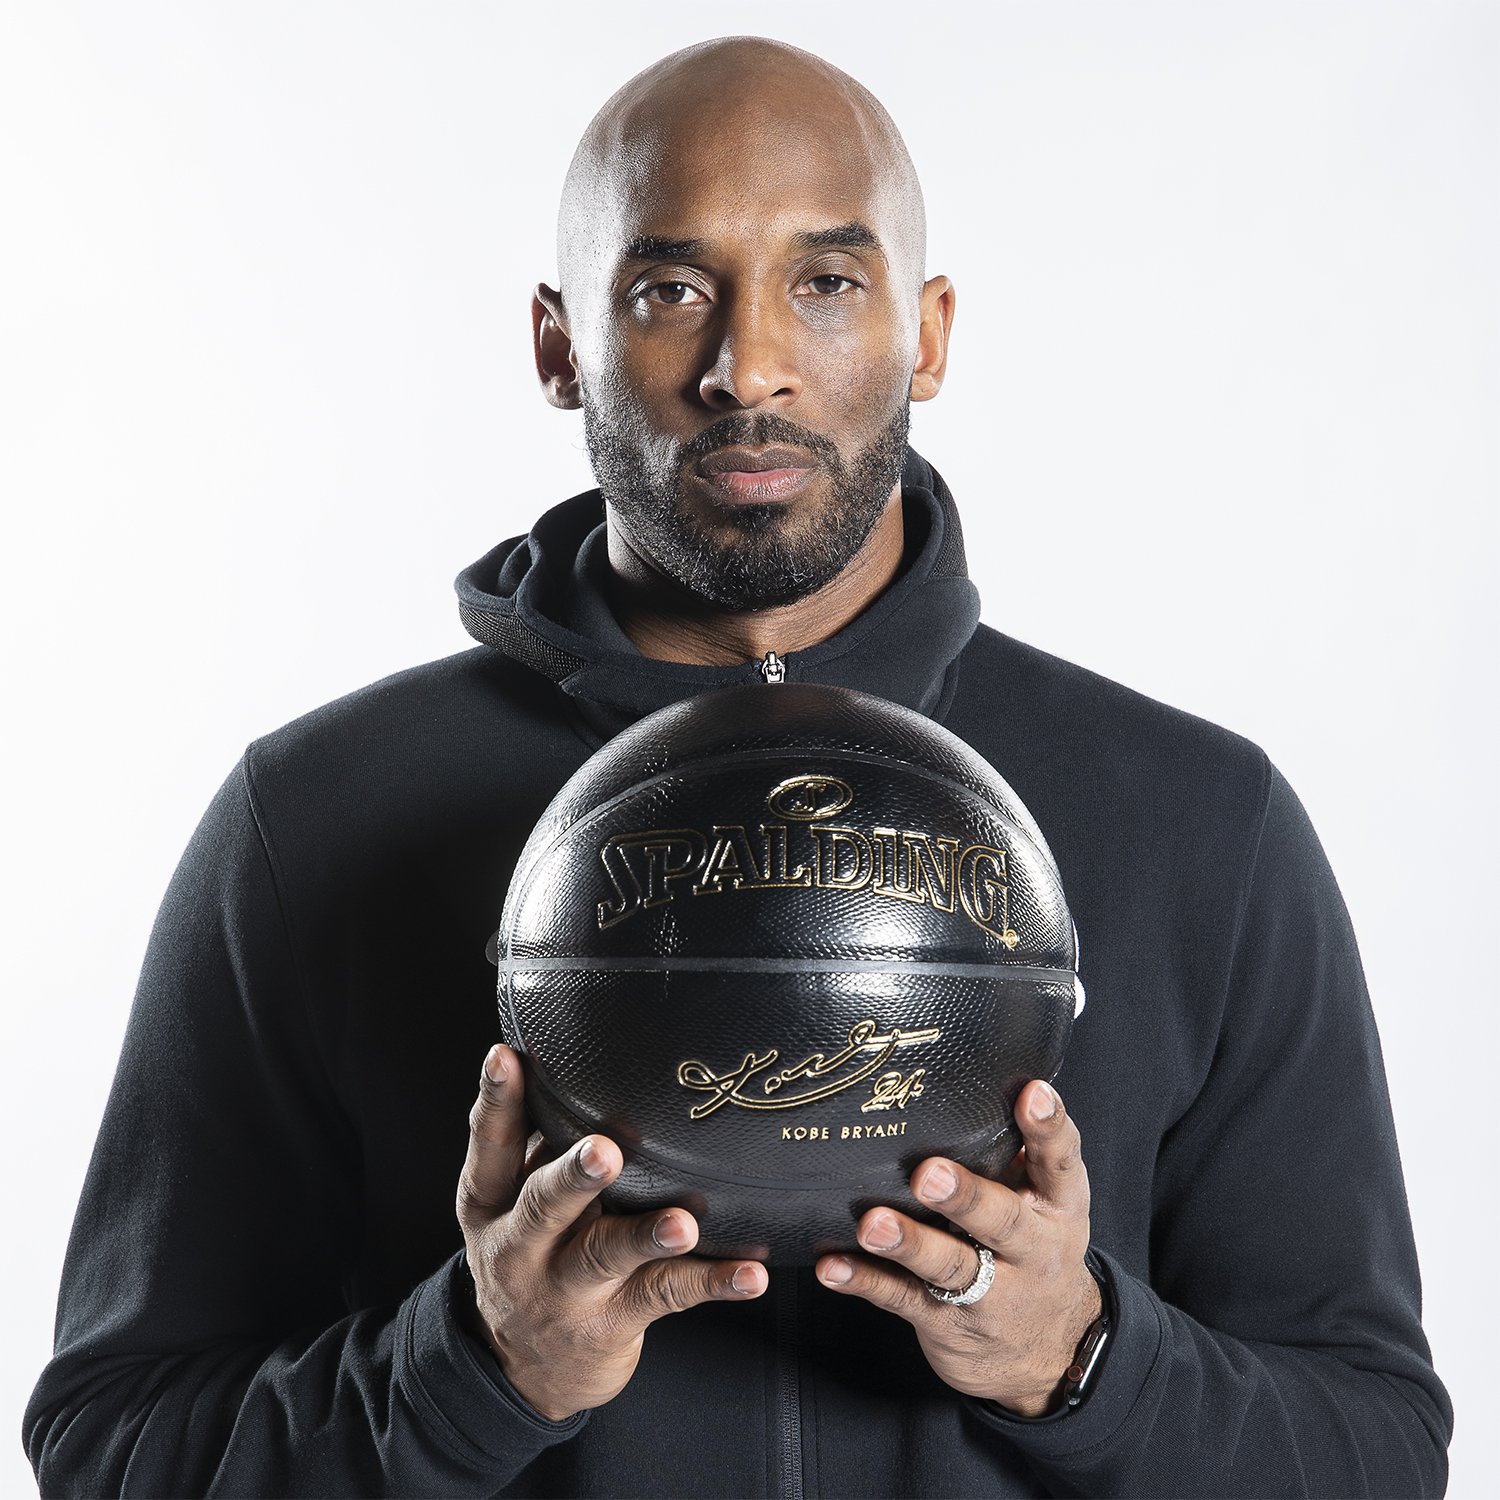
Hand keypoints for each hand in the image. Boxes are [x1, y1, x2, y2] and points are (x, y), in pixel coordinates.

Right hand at [456, 1044, 768, 1420]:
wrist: (523, 1370)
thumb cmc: (533, 1253)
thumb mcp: (511, 1205)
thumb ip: (539, 1146)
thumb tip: (575, 1062)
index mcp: (492, 1204)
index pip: (490, 1145)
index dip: (496, 1099)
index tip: (507, 1056)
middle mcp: (520, 1248)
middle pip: (543, 1206)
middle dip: (574, 1178)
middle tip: (604, 1152)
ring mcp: (566, 1289)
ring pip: (607, 1256)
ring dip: (646, 1236)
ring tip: (682, 1223)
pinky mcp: (615, 1319)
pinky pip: (668, 1294)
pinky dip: (713, 1282)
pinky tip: (750, 1275)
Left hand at [814, 1079, 1099, 1416]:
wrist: (1051, 1356)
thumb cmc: (1034, 1250)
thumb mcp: (1047, 1203)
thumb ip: (1020, 1149)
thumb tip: (990, 1071)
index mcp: (1056, 1207)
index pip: (1060, 1161)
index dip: (1048, 1126)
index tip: (1031, 1092)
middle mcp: (1030, 1248)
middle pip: (999, 1220)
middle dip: (965, 1196)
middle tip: (929, 1174)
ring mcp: (990, 1292)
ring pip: (947, 1265)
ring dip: (907, 1242)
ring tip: (873, 1223)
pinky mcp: (947, 1322)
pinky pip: (901, 1299)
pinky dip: (865, 1281)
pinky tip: (832, 1266)